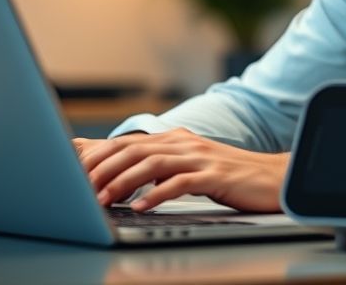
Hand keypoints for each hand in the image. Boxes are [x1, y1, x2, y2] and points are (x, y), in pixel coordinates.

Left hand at [73, 129, 289, 212]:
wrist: (273, 177)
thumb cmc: (229, 176)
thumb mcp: (190, 168)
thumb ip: (160, 169)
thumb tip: (124, 181)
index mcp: (175, 139)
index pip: (128, 142)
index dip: (98, 154)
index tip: (71, 170)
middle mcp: (184, 142)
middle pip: (134, 149)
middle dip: (101, 166)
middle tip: (75, 185)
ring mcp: (200, 157)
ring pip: (152, 163)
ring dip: (123, 181)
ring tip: (100, 199)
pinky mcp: (215, 174)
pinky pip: (181, 183)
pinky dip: (157, 194)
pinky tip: (141, 207)